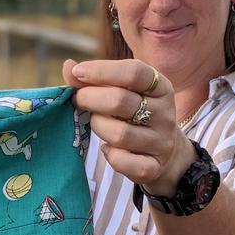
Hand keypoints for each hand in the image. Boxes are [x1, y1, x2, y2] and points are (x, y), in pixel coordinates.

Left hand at [62, 58, 195, 194]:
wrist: (167, 154)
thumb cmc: (137, 116)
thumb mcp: (126, 92)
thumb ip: (96, 80)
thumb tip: (68, 66)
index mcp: (160, 88)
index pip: (134, 72)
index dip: (102, 70)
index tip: (78, 73)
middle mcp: (164, 114)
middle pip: (121, 101)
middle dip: (90, 98)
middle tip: (79, 100)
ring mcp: (161, 142)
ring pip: (119, 134)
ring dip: (98, 126)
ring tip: (97, 124)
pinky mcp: (153, 167)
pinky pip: (122, 161)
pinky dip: (109, 155)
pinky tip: (108, 149)